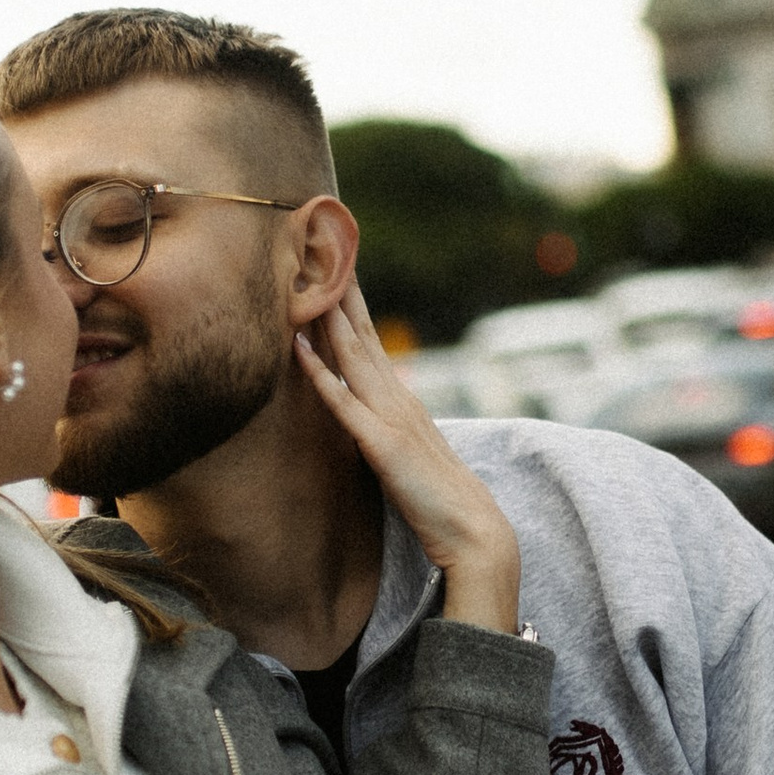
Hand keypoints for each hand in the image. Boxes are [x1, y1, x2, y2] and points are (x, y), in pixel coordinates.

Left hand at [295, 281, 520, 630]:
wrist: (474, 531)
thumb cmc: (440, 499)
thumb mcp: (408, 452)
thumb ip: (387, 428)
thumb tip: (366, 417)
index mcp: (402, 397)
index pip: (370, 337)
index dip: (349, 300)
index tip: (332, 263)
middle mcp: (397, 396)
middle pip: (361, 331)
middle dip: (338, 287)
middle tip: (318, 242)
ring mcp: (391, 417)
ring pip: (353, 354)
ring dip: (326, 315)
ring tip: (304, 277)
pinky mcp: (382, 446)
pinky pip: (344, 404)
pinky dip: (320, 374)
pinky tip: (299, 350)